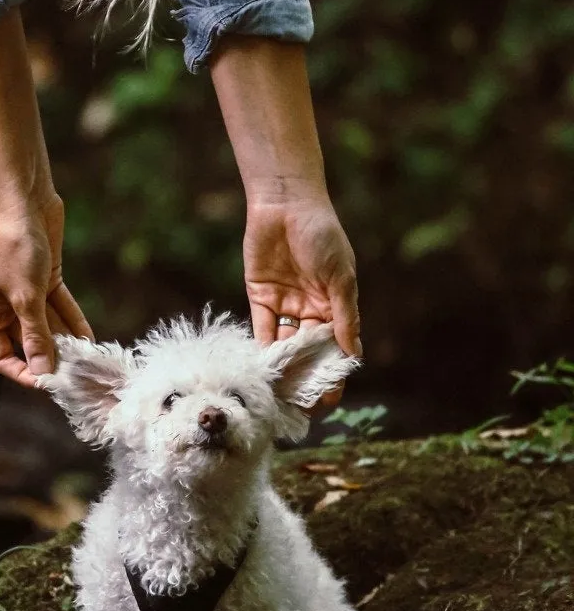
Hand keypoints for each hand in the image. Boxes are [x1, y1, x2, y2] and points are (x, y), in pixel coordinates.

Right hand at [0, 190, 92, 387]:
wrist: (24, 200)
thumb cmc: (14, 246)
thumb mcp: (26, 297)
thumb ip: (36, 335)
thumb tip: (43, 370)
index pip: (1, 356)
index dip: (23, 372)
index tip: (47, 384)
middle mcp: (3, 306)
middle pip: (26, 343)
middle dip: (49, 358)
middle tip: (74, 375)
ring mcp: (25, 294)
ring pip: (45, 327)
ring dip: (64, 341)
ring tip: (85, 360)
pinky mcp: (44, 280)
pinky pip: (58, 309)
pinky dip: (72, 322)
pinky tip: (88, 338)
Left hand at [243, 195, 359, 406]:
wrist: (285, 204)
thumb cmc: (322, 235)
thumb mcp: (341, 276)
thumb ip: (344, 316)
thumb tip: (352, 353)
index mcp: (335, 303)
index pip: (336, 345)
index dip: (333, 371)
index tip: (330, 398)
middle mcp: (310, 308)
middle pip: (308, 350)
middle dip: (306, 377)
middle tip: (302, 406)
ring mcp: (285, 303)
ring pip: (284, 343)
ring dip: (283, 367)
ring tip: (281, 394)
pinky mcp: (260, 296)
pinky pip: (261, 328)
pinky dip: (262, 348)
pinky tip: (262, 369)